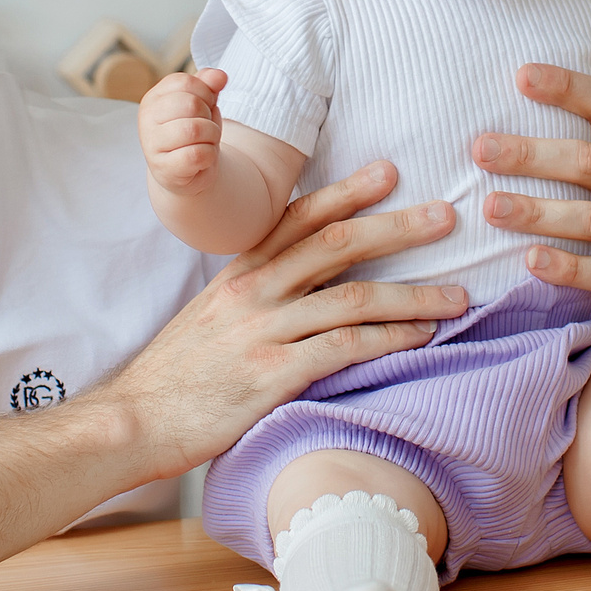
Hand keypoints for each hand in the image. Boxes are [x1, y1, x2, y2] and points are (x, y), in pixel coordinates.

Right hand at [97, 162, 465, 475]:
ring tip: (457, 294)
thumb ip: (255, 293)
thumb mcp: (211, 316)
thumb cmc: (177, 374)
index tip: (390, 171)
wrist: (133, 419)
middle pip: (336, 245)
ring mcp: (262, 331)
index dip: (348, 192)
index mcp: (238, 272)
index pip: (299, 218)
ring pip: (352, 298)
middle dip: (397, 228)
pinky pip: (343, 348)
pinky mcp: (271, 375)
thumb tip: (303, 282)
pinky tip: (422, 338)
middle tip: (445, 216)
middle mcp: (252, 291)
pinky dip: (388, 340)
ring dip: (412, 294)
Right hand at [139, 68, 226, 194]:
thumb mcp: (202, 104)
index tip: (205, 107)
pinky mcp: (164, 168)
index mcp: (154, 98)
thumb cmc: (193, 134)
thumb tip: (220, 76)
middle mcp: (147, 119)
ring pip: (195, 129)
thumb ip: (208, 85)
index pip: (186, 82)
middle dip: (209, 116)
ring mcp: (152, 145)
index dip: (206, 93)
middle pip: (191, 104)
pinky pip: (197, 154)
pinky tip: (202, 158)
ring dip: (211, 136)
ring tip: (206, 141)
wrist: (187, 172)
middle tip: (205, 127)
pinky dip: (209, 155)